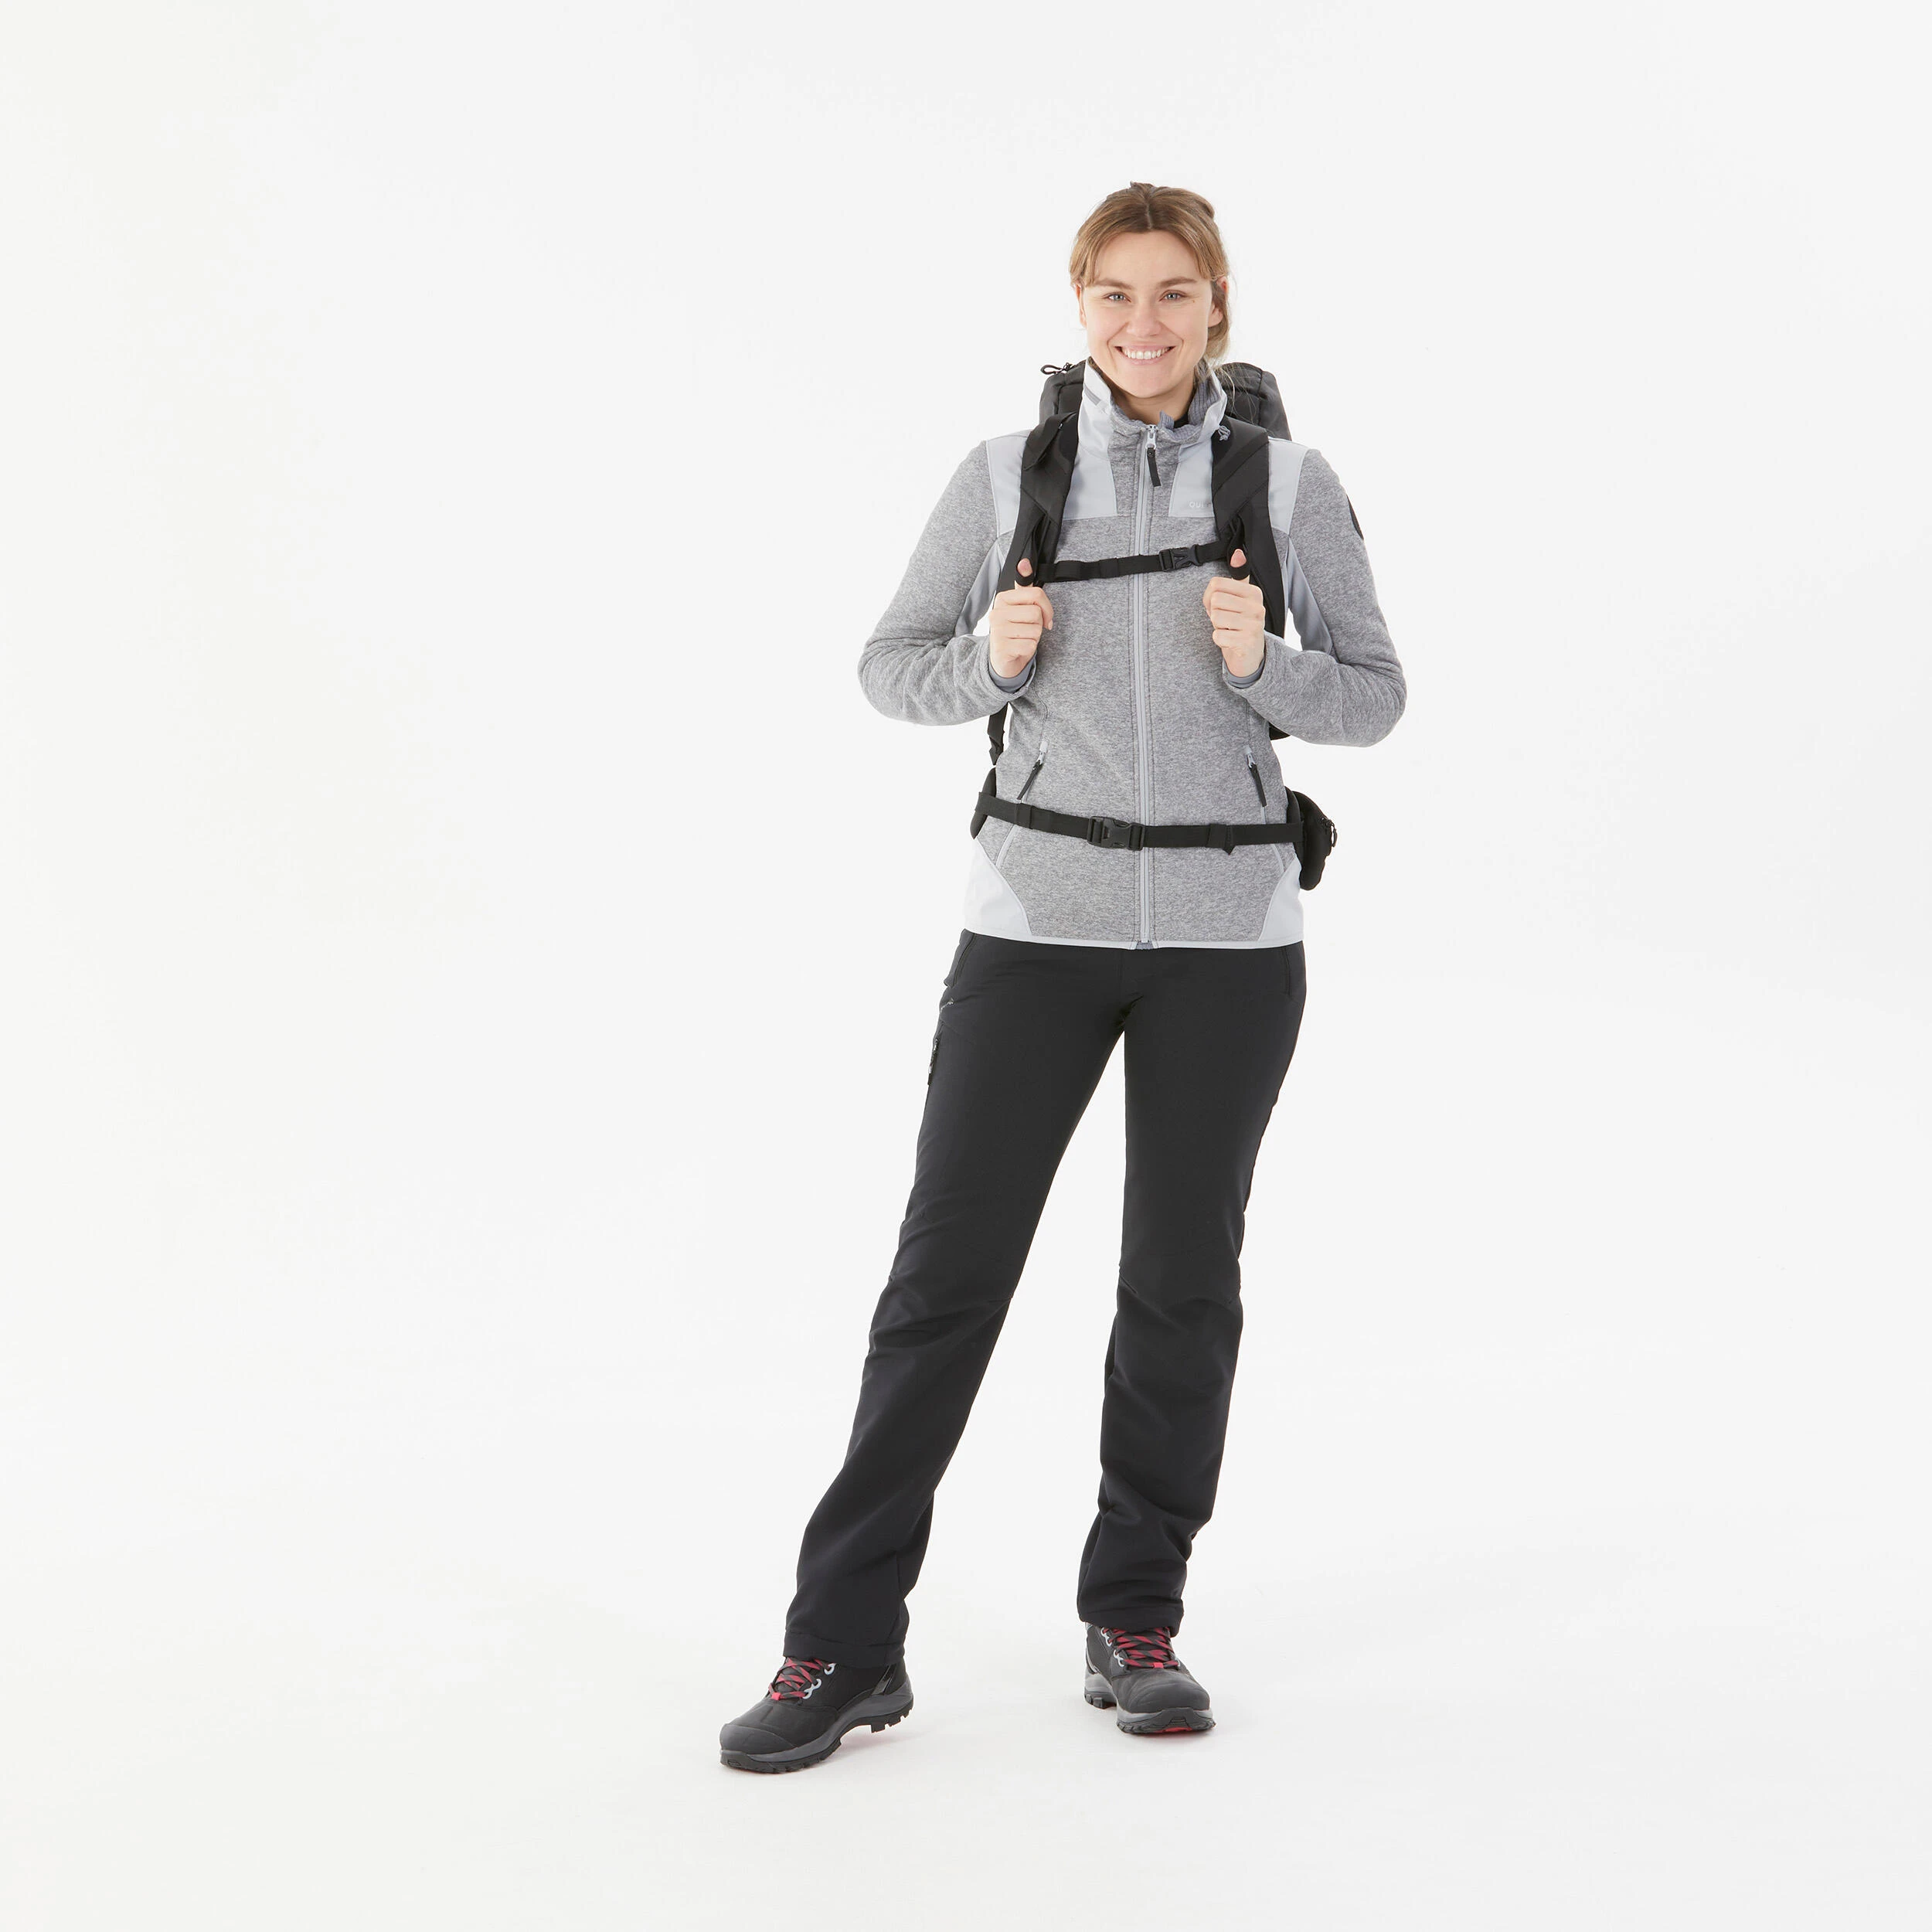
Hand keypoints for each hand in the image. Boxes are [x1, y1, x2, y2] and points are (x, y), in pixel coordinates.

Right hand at [990, 558, 1053, 679]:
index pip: (1036, 594)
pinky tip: (1019, 649)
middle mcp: (997, 613)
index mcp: (1002, 598)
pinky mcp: (1002, 649)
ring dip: (1034, 638)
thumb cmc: (1015, 630)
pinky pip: (1030, 646)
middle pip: (1036, 614)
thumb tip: (1024, 562)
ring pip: (1035, 631)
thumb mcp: (1020, 606)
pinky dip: (1029, 650)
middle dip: (1038, 625)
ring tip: (1022, 639)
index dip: (1047, 608)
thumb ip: (1025, 586)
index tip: (1044, 617)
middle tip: (1028, 630)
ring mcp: (997, 631)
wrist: (1002, 658)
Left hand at [1203, 549, 1265, 678]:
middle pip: (1215, 600)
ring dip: (1217, 627)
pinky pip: (1218, 636)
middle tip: (1225, 620)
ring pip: (1216, 618)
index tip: (1221, 606)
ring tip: (1229, 629)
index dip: (1210, 597)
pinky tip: (1230, 640)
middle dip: (1214, 613)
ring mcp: (1254, 625)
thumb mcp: (1240, 598)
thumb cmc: (1240, 623)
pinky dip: (1219, 640)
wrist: (1250, 654)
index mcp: (1254, 593)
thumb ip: (1238, 577)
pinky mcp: (1247, 642)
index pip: (1216, 584)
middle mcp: (1257, 607)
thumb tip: (1237, 553)